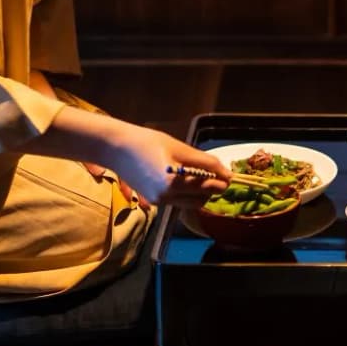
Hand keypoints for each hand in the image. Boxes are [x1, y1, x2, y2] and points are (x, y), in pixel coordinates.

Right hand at [98, 121, 231, 204]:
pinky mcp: (153, 202)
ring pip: (191, 203)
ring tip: (199, 173)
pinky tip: (184, 177)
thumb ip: (205, 162)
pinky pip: (178, 201)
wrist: (115, 148)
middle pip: (201, 199)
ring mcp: (158, 202)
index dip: (222, 181)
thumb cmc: (147, 142)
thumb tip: (226, 172)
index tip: (230, 175)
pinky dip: (187, 193)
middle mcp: (165, 198)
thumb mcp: (180, 148)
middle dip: (211, 188)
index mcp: (173, 183)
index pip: (207, 187)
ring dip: (200, 192)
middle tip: (216, 172)